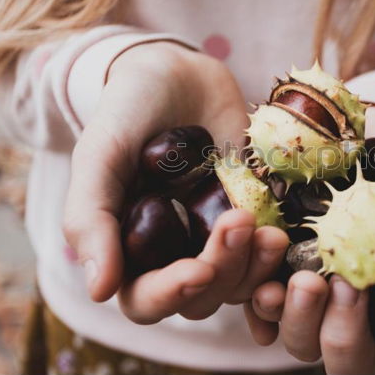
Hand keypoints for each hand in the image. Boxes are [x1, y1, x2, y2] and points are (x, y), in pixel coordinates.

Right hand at [63, 42, 287, 322]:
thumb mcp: (100, 156)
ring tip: (272, 231)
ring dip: (257, 265)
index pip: (145, 300)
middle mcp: (175, 253)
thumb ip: (89, 218)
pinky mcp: (256, 218)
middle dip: (222, 270)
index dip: (169, 294)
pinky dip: (280, 255)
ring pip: (241, 283)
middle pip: (201, 298)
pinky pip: (271, 255)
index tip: (197, 270)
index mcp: (131, 251)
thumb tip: (99, 291)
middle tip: (238, 221)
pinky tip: (285, 233)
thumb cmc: (130, 112)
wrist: (180, 74)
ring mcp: (219, 238)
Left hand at [244, 106, 374, 373]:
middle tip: (348, 286)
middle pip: (351, 359)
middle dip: (347, 332)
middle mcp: (363, 314)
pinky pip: (260, 310)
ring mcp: (317, 299)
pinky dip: (258, 301)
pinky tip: (264, 279)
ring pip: (302, 342)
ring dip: (299, 318)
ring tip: (302, 279)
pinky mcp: (277, 275)